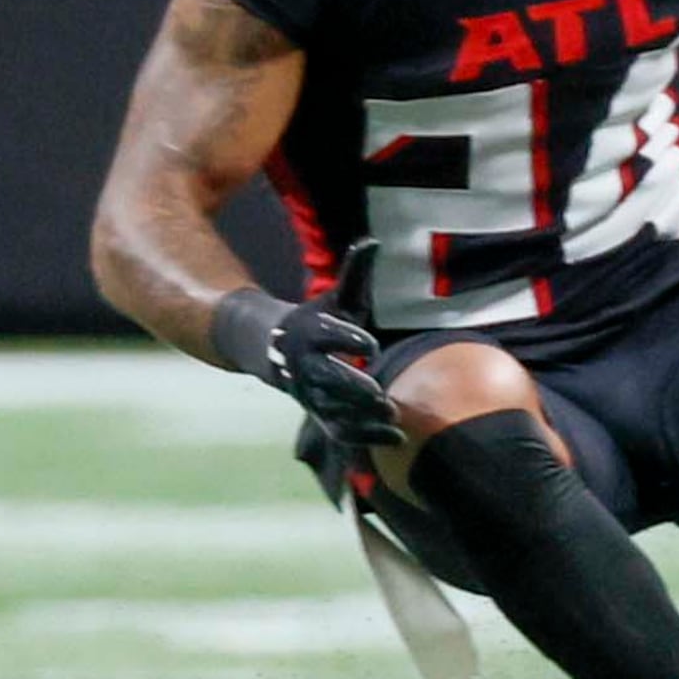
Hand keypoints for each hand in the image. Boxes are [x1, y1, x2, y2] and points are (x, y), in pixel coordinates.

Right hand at [210, 289, 399, 450]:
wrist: (282, 352)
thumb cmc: (321, 321)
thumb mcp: (339, 297)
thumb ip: (355, 273)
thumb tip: (371, 241)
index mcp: (312, 334)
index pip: (328, 337)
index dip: (347, 340)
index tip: (370, 346)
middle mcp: (308, 367)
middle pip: (326, 380)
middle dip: (349, 388)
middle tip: (378, 395)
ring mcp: (312, 394)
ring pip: (332, 410)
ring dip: (360, 417)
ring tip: (391, 415)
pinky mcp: (322, 415)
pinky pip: (341, 431)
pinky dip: (366, 438)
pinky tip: (397, 438)